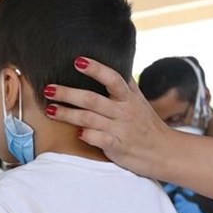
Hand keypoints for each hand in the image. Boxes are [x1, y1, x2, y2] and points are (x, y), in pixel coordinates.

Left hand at [43, 57, 175, 178]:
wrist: (164, 152)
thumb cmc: (147, 125)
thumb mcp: (140, 101)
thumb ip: (126, 85)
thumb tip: (116, 65)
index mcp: (128, 98)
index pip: (112, 78)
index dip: (95, 69)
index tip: (77, 60)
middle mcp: (123, 111)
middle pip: (92, 99)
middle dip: (68, 93)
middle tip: (48, 88)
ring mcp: (120, 130)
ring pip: (90, 119)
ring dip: (68, 114)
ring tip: (50, 110)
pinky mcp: (118, 147)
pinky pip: (100, 140)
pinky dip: (88, 136)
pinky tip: (76, 133)